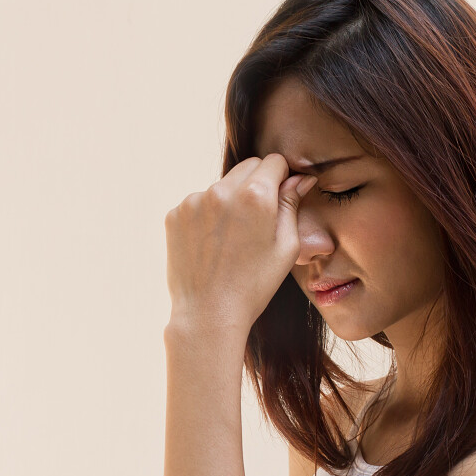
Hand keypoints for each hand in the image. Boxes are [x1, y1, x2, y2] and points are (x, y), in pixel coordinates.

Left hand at [164, 154, 316, 335]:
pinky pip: (199, 202)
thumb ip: (292, 205)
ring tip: (233, 238)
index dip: (282, 177)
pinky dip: (207, 214)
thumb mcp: (286, 247)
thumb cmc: (254, 285)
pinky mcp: (175, 213)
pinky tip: (212, 244)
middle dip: (257, 184)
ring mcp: (194, 201)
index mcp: (256, 196)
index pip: (274, 162)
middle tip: (258, 220)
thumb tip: (299, 179)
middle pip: (248, 167)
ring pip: (222, 185)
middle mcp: (222, 190)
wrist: (208, 313)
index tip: (282, 195)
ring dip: (230, 200)